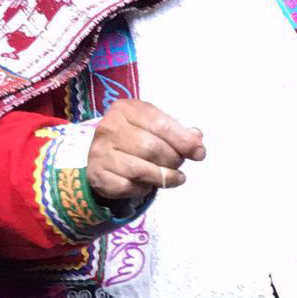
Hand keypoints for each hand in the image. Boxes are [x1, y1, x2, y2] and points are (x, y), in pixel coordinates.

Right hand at [88, 99, 205, 200]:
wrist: (104, 155)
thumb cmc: (137, 136)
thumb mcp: (156, 126)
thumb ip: (177, 131)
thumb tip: (196, 139)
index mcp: (127, 109)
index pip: (161, 125)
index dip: (184, 141)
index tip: (199, 153)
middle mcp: (110, 127)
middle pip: (152, 148)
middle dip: (174, 159)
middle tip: (180, 164)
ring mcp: (100, 152)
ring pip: (141, 170)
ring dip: (165, 177)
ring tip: (175, 178)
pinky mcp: (97, 174)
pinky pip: (128, 186)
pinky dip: (144, 188)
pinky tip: (149, 184)